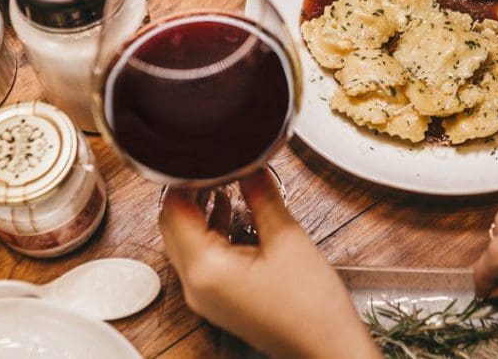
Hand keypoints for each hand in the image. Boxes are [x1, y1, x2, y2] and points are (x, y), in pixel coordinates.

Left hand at [159, 171, 379, 358]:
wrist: (326, 347)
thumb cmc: (310, 304)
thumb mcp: (287, 237)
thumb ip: (261, 195)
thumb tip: (249, 164)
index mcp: (206, 269)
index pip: (173, 210)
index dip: (186, 179)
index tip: (205, 157)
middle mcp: (195, 286)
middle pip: (172, 226)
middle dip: (190, 193)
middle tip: (215, 166)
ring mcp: (204, 296)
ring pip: (185, 242)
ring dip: (199, 212)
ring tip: (224, 183)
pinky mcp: (218, 300)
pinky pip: (200, 259)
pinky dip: (210, 233)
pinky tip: (232, 213)